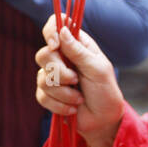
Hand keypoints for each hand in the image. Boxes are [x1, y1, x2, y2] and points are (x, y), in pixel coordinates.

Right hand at [35, 15, 124, 146]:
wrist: (104, 121)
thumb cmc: (106, 91)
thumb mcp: (98, 69)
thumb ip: (79, 51)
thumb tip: (62, 31)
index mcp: (75, 45)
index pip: (55, 26)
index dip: (50, 31)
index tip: (55, 45)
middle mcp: (61, 58)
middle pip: (43, 55)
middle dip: (60, 72)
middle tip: (76, 80)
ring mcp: (52, 76)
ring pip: (42, 78)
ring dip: (63, 93)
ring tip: (79, 98)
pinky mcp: (47, 95)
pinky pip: (42, 96)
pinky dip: (59, 105)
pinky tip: (72, 108)